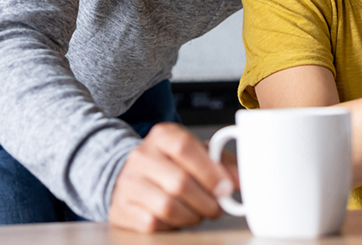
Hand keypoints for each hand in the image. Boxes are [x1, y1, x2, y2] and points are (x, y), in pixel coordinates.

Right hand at [109, 123, 236, 231]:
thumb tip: (239, 180)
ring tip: (198, 213)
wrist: (130, 176)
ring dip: (192, 216)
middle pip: (179, 182)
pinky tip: (177, 218)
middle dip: (206, 201)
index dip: (210, 171)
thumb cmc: (171, 165)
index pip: (184, 147)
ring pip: (167, 206)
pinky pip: (153, 223)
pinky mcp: (122, 208)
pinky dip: (172, 225)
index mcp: (162, 136)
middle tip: (217, 207)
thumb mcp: (197, 154)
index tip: (227, 188)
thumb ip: (222, 163)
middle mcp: (141, 156)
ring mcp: (129, 182)